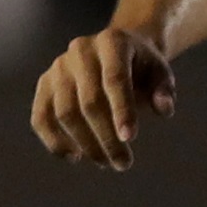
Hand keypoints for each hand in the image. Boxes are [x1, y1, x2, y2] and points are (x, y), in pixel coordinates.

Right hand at [30, 26, 177, 167]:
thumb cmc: (141, 67)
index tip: (130, 140)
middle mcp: (80, 51)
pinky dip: (55, 142)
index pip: (114, 79)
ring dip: (84, 144)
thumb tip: (163, 109)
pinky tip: (76, 157)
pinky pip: (41, 118)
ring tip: (105, 162)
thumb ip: (164, 90)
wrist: (114, 51)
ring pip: (64, 113)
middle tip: (123, 163)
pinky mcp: (44, 84)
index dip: (122, 110)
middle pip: (88, 101)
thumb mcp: (160, 73)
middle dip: (106, 137)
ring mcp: (58, 67)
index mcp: (112, 42)